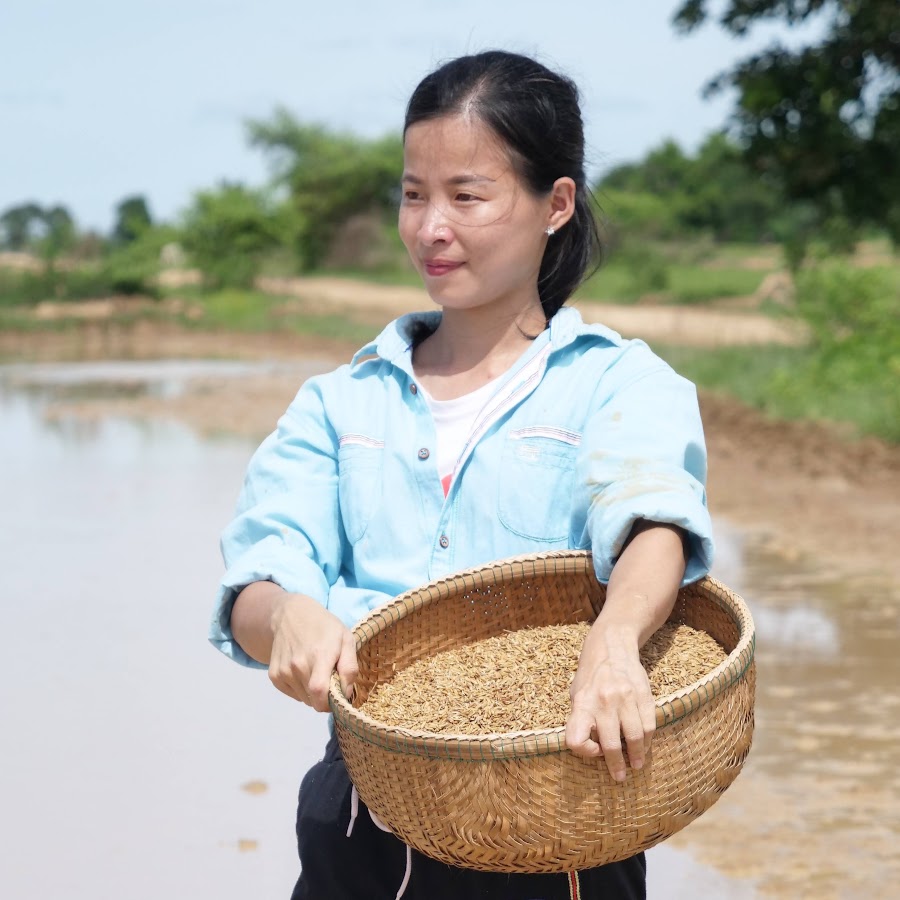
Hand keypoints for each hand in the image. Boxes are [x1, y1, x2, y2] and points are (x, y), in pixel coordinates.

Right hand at [267, 593, 358, 710]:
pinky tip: (304, 671)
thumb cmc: (324, 627)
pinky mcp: (274, 675)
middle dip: (325, 696)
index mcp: (319, 656)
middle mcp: (298, 665)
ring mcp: (283, 671)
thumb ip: (349, 667)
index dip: (330, 703)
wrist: (291, 615)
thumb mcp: (346, 639)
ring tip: (316, 671)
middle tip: (329, 678)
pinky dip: (301, 689)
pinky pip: (293, 694)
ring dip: (313, 692)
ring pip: (303, 699)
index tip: (337, 697)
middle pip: (313, 699)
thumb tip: (346, 693)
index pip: (319, 693)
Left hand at [565, 624, 655, 780]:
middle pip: (610, 744)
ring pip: (635, 737)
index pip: (576, 739)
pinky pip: (649, 725)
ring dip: (637, 756)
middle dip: (616, 765)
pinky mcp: (643, 694)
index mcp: (582, 703)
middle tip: (620, 777)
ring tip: (637, 764)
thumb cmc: (590, 676)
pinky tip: (645, 746)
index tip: (594, 752)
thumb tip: (589, 748)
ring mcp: (625, 697)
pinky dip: (648, 740)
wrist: (612, 645)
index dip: (584, 752)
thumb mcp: (576, 694)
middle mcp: (603, 701)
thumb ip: (581, 719)